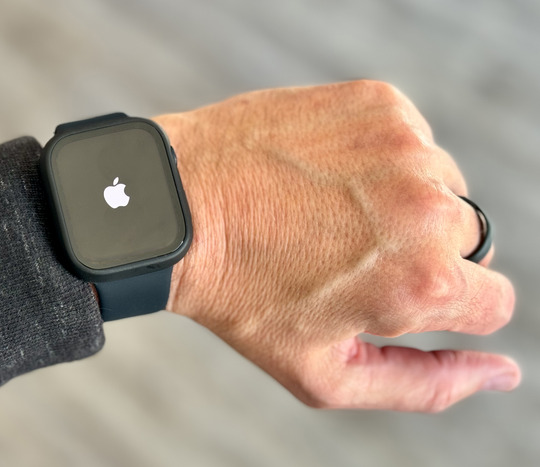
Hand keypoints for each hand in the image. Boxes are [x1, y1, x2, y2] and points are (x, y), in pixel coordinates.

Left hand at [154, 81, 519, 411]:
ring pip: (439, 186)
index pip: (491, 302)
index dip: (444, 307)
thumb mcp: (325, 372)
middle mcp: (427, 207)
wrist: (179, 207)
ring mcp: (404, 145)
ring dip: (398, 201)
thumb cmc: (243, 297)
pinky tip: (320, 174)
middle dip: (418, 255)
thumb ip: (424, 385)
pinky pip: (409, 139)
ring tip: (323, 212)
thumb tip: (501, 374)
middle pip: (468, 242)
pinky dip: (377, 157)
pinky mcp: (379, 102)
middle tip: (342, 253)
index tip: (391, 293)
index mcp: (422, 282)